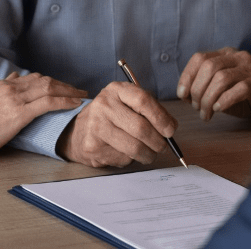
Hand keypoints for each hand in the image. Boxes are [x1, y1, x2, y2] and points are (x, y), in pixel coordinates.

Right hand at [0, 72, 86, 159]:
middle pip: (44, 81)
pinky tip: (75, 104)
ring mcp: (15, 99)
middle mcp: (10, 88)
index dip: (50, 82)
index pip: (32, 79)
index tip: (61, 87)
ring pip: (49, 88)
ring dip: (68, 91)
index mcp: (2, 86)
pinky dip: (64, 101)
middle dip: (64, 85)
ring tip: (81, 96)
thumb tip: (12, 79)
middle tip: (77, 91)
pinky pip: (48, 103)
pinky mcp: (19, 113)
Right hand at [56, 81, 177, 167]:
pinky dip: (131, 159)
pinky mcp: (92, 145)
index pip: (143, 100)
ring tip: (149, 154)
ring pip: (133, 146)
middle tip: (163, 147)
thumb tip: (171, 128)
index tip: (170, 130)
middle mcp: (104, 104)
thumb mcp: (128, 104)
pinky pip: (122, 157)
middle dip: (158, 142)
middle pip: (140, 127)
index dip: (161, 117)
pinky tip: (126, 153)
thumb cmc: (111, 117)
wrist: (79, 131)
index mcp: (117, 90)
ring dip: (148, 155)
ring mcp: (96, 125)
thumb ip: (150, 112)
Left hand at [177, 47, 250, 124]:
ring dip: (208, 99)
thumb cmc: (246, 98)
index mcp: (226, 55)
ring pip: (221, 78)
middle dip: (197, 90)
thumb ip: (204, 88)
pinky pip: (238, 89)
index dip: (187, 76)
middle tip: (197, 108)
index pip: (199, 58)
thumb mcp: (221, 90)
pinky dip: (224, 100)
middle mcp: (238, 57)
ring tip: (206, 114)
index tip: (182, 94)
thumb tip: (184, 94)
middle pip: (209, 67)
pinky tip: (219, 109)